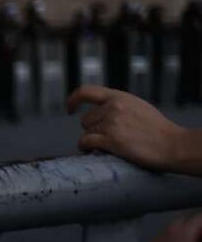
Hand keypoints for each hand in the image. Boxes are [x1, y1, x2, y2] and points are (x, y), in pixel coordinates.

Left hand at [67, 86, 187, 170]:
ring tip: (109, 145)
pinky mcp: (111, 140)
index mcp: (119, 97)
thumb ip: (117, 105)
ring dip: (92, 140)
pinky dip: (86, 148)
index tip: (69, 109)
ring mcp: (112, 123)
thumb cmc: (156, 129)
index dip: (73, 100)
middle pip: (85, 120)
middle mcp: (113, 107)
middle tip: (109, 137)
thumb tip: (97, 110)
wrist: (171, 144)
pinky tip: (94, 150)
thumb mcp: (137, 106)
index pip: (86, 91)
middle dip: (93, 129)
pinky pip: (86, 142)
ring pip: (86, 132)